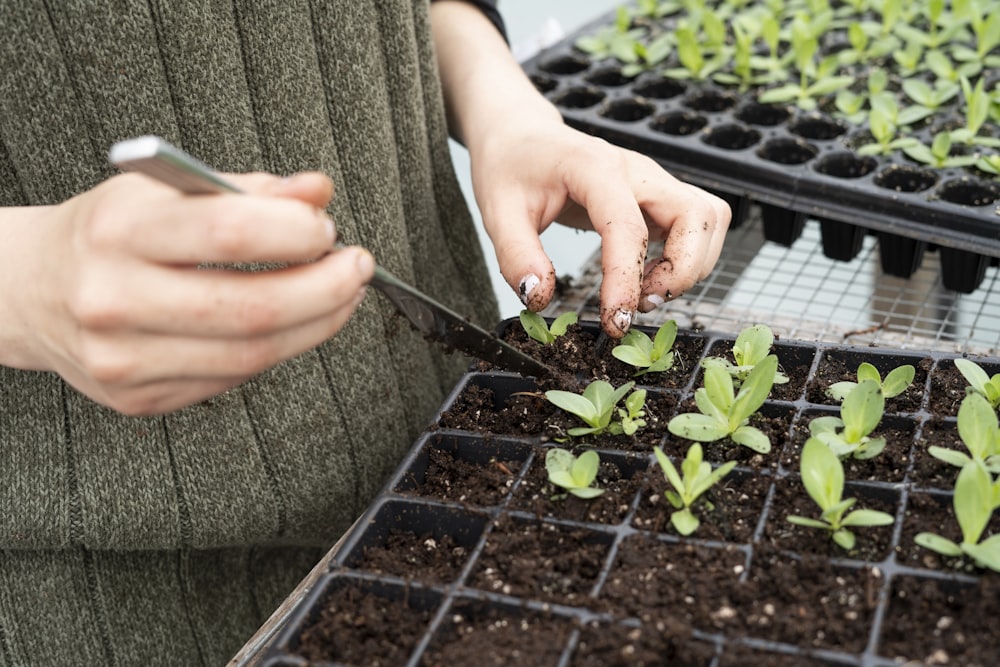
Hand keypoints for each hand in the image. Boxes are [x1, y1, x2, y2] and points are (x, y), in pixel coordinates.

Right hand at [0, 172, 373, 414]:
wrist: (29, 290)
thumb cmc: (108, 232)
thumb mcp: (168, 191)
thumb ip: (250, 189)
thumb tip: (319, 192)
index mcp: (120, 231)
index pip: (229, 232)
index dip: (297, 232)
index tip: (327, 228)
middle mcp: (115, 298)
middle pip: (252, 308)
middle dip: (327, 289)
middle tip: (357, 268)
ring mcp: (124, 359)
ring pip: (251, 356)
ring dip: (316, 325)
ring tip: (340, 296)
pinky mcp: (139, 399)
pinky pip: (232, 380)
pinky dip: (276, 350)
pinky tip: (292, 325)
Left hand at [469, 119, 729, 337]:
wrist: (521, 135)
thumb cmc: (511, 167)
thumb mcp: (497, 211)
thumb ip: (517, 256)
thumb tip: (539, 298)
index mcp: (595, 168)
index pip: (627, 227)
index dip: (626, 279)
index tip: (615, 320)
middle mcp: (637, 170)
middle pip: (698, 215)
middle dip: (683, 271)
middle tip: (643, 304)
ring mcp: (653, 181)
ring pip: (709, 219)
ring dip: (692, 266)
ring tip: (646, 293)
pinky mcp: (658, 197)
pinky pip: (698, 225)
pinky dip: (688, 258)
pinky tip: (648, 279)